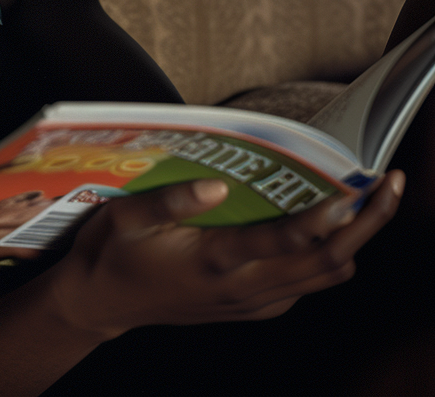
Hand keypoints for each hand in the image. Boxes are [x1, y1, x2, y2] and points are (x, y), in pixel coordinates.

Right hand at [45, 171, 403, 339]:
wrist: (100, 304)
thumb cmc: (109, 253)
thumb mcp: (124, 218)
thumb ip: (169, 199)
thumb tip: (218, 184)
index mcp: (212, 261)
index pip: (284, 241)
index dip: (324, 217)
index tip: (355, 191)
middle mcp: (241, 287)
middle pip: (324, 262)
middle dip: (366, 225)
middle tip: (391, 185)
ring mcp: (249, 303)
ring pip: (322, 278)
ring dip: (356, 241)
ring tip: (374, 202)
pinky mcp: (249, 308)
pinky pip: (304, 288)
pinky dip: (328, 260)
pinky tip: (327, 231)